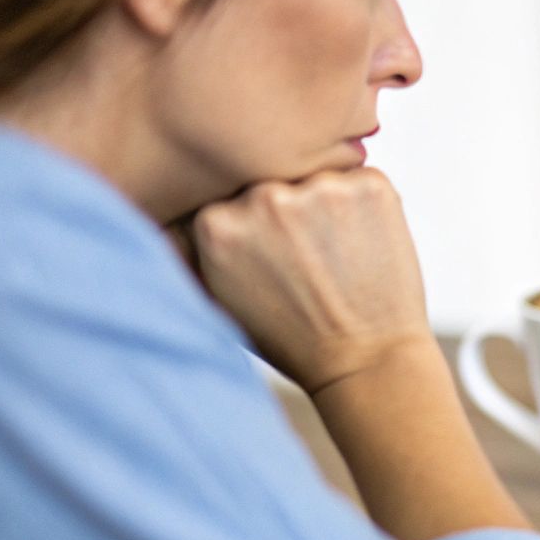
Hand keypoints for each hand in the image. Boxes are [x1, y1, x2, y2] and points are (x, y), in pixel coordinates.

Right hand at [190, 168, 432, 394]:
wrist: (367, 361)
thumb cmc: (294, 338)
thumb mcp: (219, 299)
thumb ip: (192, 250)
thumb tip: (167, 214)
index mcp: (216, 223)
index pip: (229, 195)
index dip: (255, 224)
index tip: (270, 251)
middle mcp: (263, 198)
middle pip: (272, 183)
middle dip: (288, 214)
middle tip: (308, 259)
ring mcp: (320, 189)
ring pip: (317, 178)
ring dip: (327, 207)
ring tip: (337, 257)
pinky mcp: (371, 187)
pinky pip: (363, 180)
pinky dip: (365, 207)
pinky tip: (364, 247)